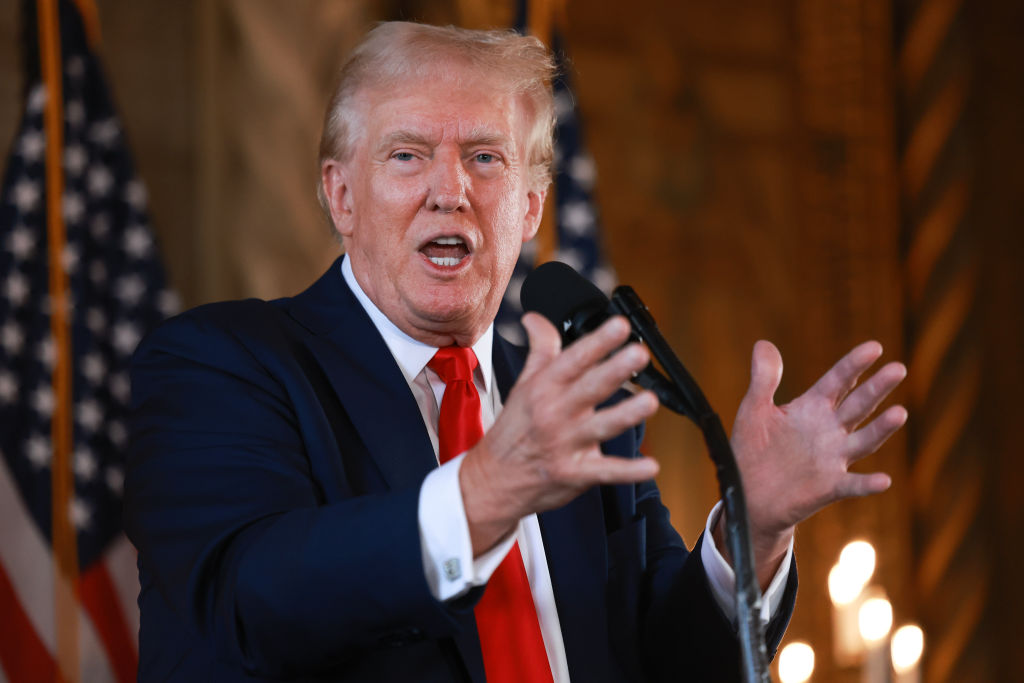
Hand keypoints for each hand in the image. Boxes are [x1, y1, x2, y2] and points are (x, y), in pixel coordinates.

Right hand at [460, 313, 659, 553]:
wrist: (493, 481)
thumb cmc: (513, 431)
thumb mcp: (523, 385)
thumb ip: (539, 349)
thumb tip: (535, 318)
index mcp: (545, 388)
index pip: (574, 359)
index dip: (599, 341)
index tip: (620, 326)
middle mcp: (555, 413)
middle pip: (590, 387)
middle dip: (615, 370)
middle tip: (638, 353)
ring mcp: (565, 445)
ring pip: (602, 427)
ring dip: (627, 414)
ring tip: (650, 401)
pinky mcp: (574, 474)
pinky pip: (605, 471)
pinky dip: (628, 471)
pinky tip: (650, 466)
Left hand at [727, 340, 906, 582]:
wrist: (749, 494)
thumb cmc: (753, 449)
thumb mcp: (755, 410)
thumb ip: (764, 379)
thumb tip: (764, 342)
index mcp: (813, 408)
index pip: (838, 381)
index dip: (854, 365)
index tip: (875, 347)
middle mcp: (829, 430)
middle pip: (858, 405)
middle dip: (877, 388)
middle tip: (899, 369)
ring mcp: (833, 458)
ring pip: (863, 441)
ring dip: (881, 429)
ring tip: (900, 413)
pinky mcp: (829, 487)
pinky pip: (852, 485)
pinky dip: (867, 484)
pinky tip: (884, 480)